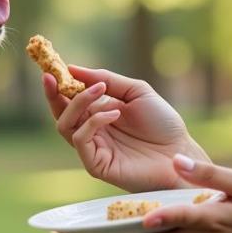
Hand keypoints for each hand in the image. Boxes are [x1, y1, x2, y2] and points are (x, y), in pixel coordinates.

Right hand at [42, 65, 208, 191]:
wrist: (180, 152)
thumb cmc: (163, 123)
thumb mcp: (136, 91)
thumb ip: (106, 79)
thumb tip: (72, 68)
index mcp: (98, 113)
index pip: (69, 99)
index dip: (58, 84)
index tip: (51, 67)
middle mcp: (92, 130)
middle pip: (59, 113)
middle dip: (53, 93)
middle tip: (52, 76)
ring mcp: (93, 149)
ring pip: (64, 125)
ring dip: (78, 103)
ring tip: (100, 90)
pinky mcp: (97, 165)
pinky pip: (80, 140)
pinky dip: (93, 122)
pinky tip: (114, 113)